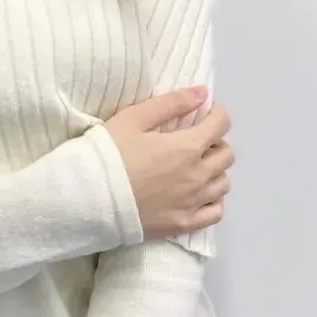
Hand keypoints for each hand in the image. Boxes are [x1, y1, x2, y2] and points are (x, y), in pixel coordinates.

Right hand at [103, 87, 232, 239]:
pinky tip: (199, 194)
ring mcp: (193, 202)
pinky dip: (214, 200)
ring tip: (196, 167)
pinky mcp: (184, 224)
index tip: (206, 114)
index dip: (217, 114)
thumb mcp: (133, 118)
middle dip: (216, 142)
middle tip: (196, 140)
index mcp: (187, 146)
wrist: (90, 198)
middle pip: (226, 155)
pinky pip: (215, 212)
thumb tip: (203, 93)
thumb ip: (171, 103)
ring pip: (224, 183)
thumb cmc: (109, 154)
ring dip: (216, 171)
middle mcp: (198, 175)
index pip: (221, 125)